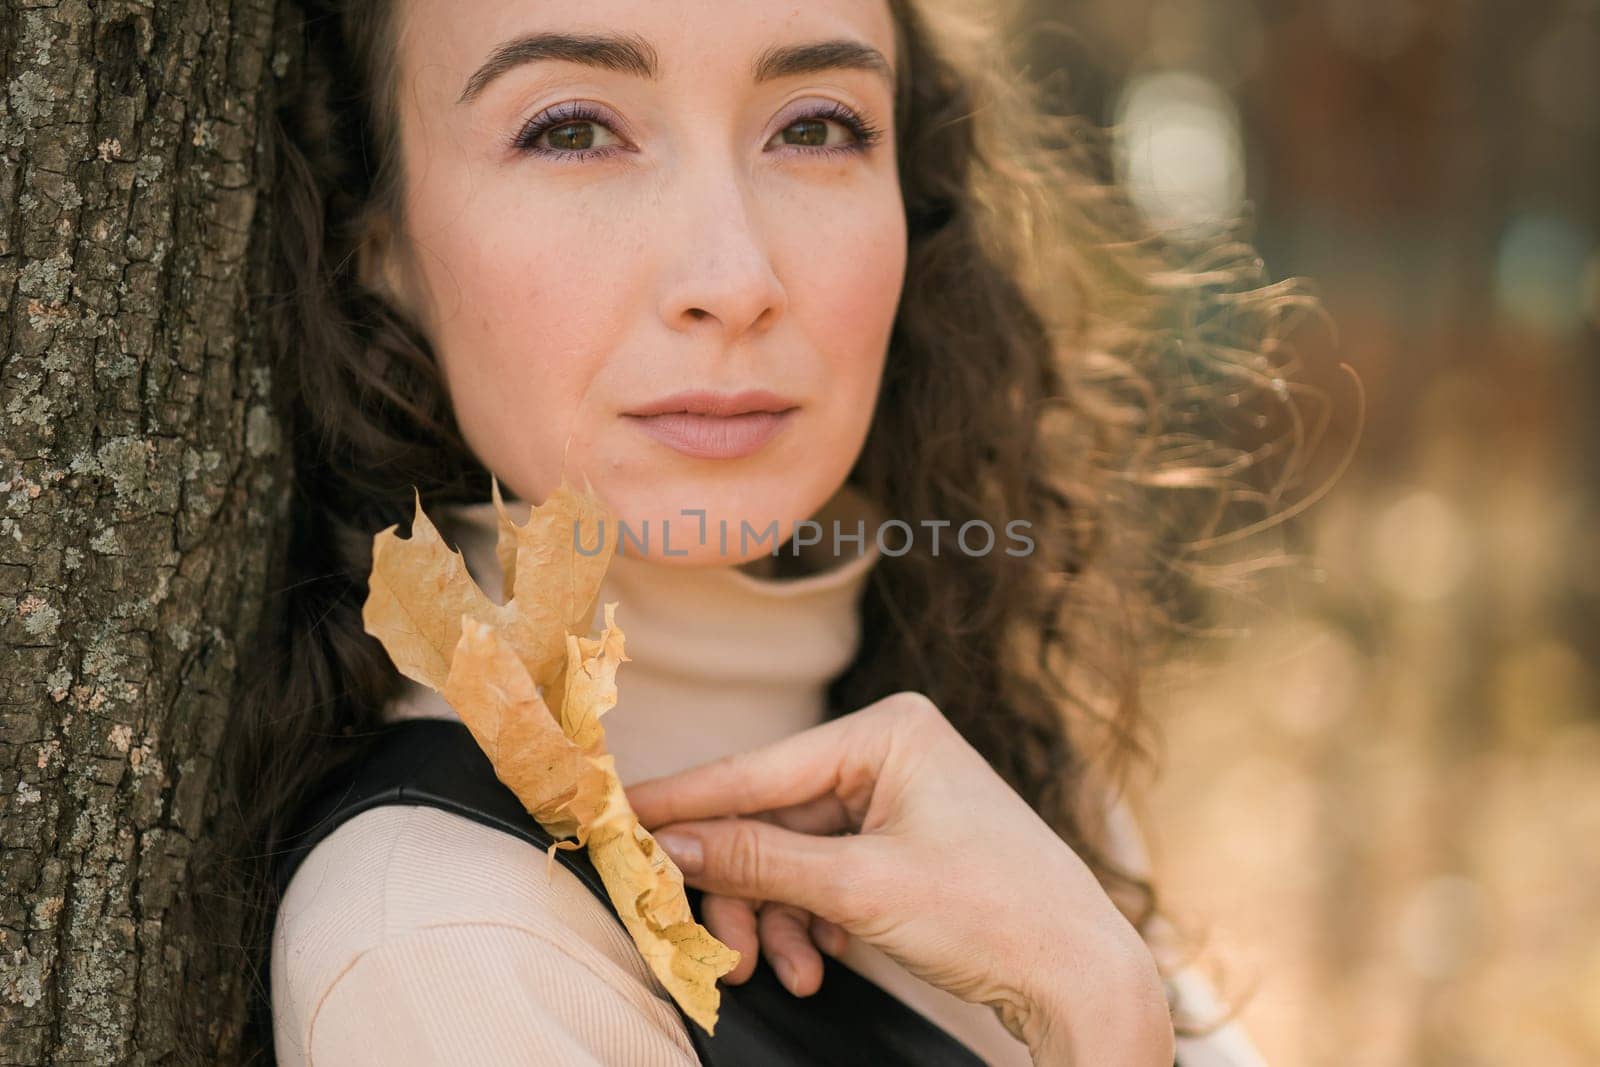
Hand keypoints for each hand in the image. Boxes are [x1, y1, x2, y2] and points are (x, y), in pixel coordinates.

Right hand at [623, 692, 1173, 1064]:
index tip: (621, 815)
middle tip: (721, 950)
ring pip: (795, 858)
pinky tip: (820, 961)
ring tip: (785, 972)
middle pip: (773, 822)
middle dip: (748, 892)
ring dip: (780, 918)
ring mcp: (899, 799)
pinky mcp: (904, 844)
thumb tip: (675, 848)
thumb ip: (760, 864)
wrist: (1081, 977)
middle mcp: (891, 753)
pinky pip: (827, 876)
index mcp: (889, 732)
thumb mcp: (863, 889)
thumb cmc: (995, 914)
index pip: (761, 770)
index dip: (686, 801)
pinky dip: (813, 921)